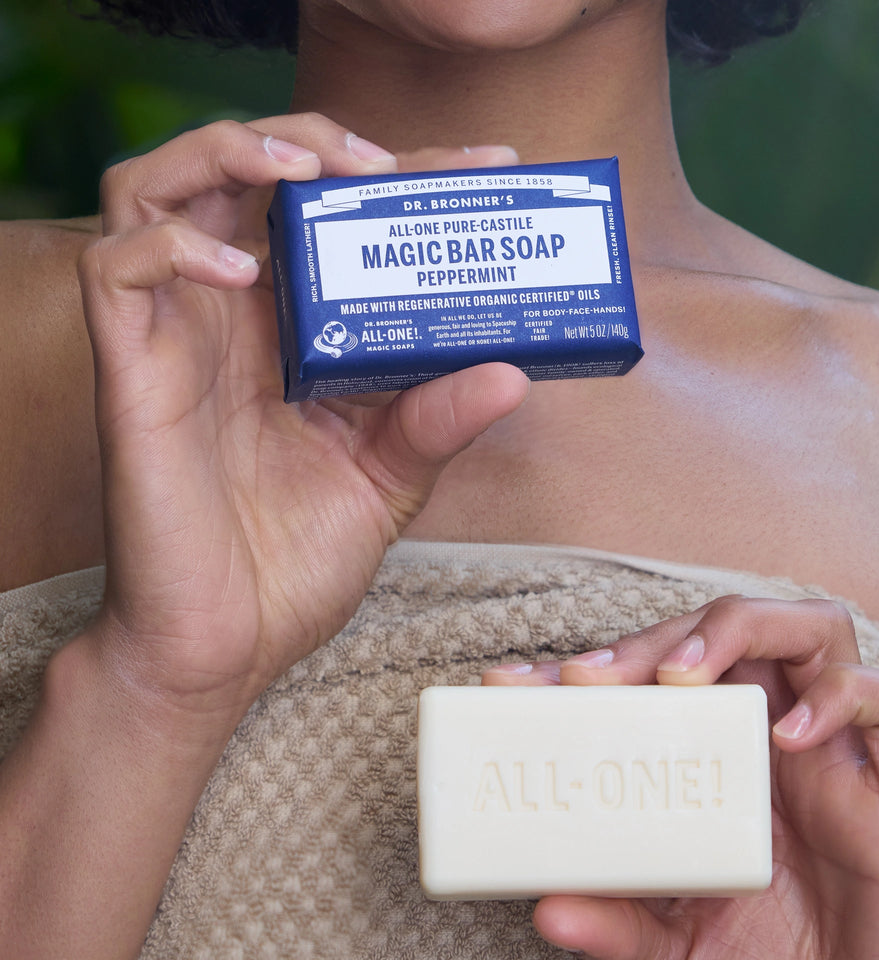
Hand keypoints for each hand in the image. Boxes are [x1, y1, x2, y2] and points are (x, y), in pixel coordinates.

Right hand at [76, 116, 529, 740]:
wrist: (223, 647)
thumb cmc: (293, 566)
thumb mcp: (387, 482)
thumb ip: (438, 423)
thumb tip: (512, 372)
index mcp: (294, 337)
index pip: (338, 220)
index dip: (408, 177)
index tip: (490, 168)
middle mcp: (233, 321)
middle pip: (246, 174)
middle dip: (316, 143)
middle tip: (387, 163)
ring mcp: (177, 339)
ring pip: (159, 186)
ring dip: (232, 154)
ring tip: (308, 173)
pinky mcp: (131, 373)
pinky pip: (116, 267)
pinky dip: (173, 245)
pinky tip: (243, 272)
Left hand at [482, 597, 878, 959]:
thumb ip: (616, 930)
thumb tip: (545, 908)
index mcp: (715, 771)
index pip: (655, 680)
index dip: (592, 665)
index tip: (515, 684)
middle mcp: (773, 750)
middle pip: (730, 634)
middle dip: (657, 639)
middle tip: (594, 676)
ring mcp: (837, 764)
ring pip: (816, 631)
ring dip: (743, 629)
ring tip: (684, 676)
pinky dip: (846, 697)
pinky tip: (789, 736)